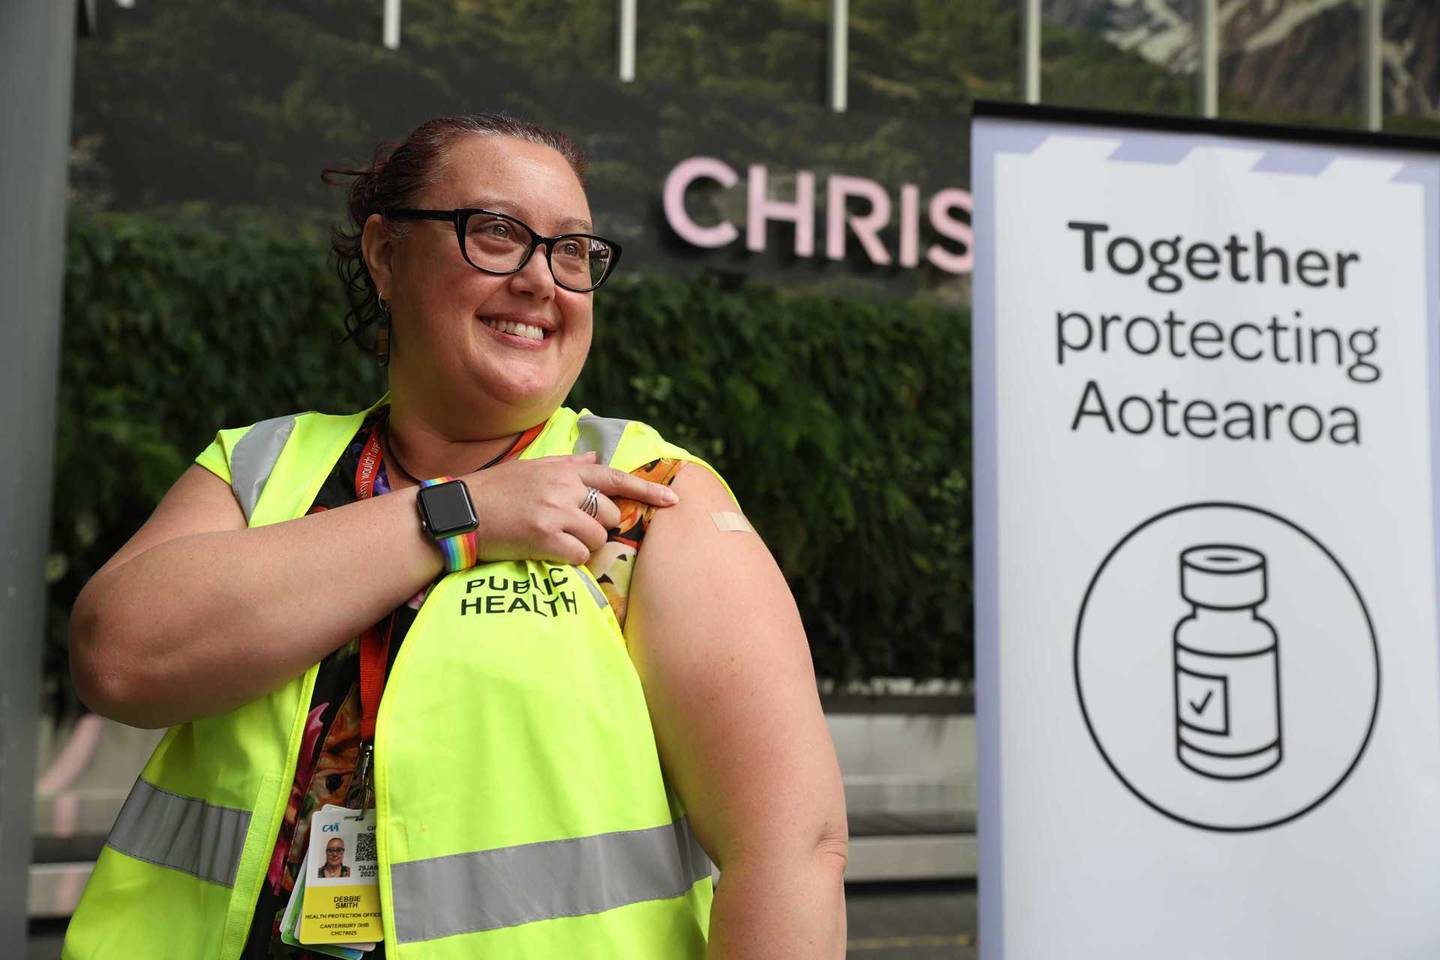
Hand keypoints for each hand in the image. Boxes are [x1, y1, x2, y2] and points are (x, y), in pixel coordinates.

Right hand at [463, 452, 678, 565]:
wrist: (459, 513)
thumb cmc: (494, 491)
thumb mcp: (532, 468)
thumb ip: (567, 464)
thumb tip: (596, 457)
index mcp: (564, 470)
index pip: (615, 478)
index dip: (647, 490)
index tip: (673, 500)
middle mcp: (564, 488)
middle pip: (610, 515)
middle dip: (600, 528)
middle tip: (571, 530)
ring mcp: (555, 512)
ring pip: (597, 539)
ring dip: (584, 546)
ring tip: (555, 541)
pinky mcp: (544, 537)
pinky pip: (579, 556)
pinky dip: (570, 559)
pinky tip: (549, 552)